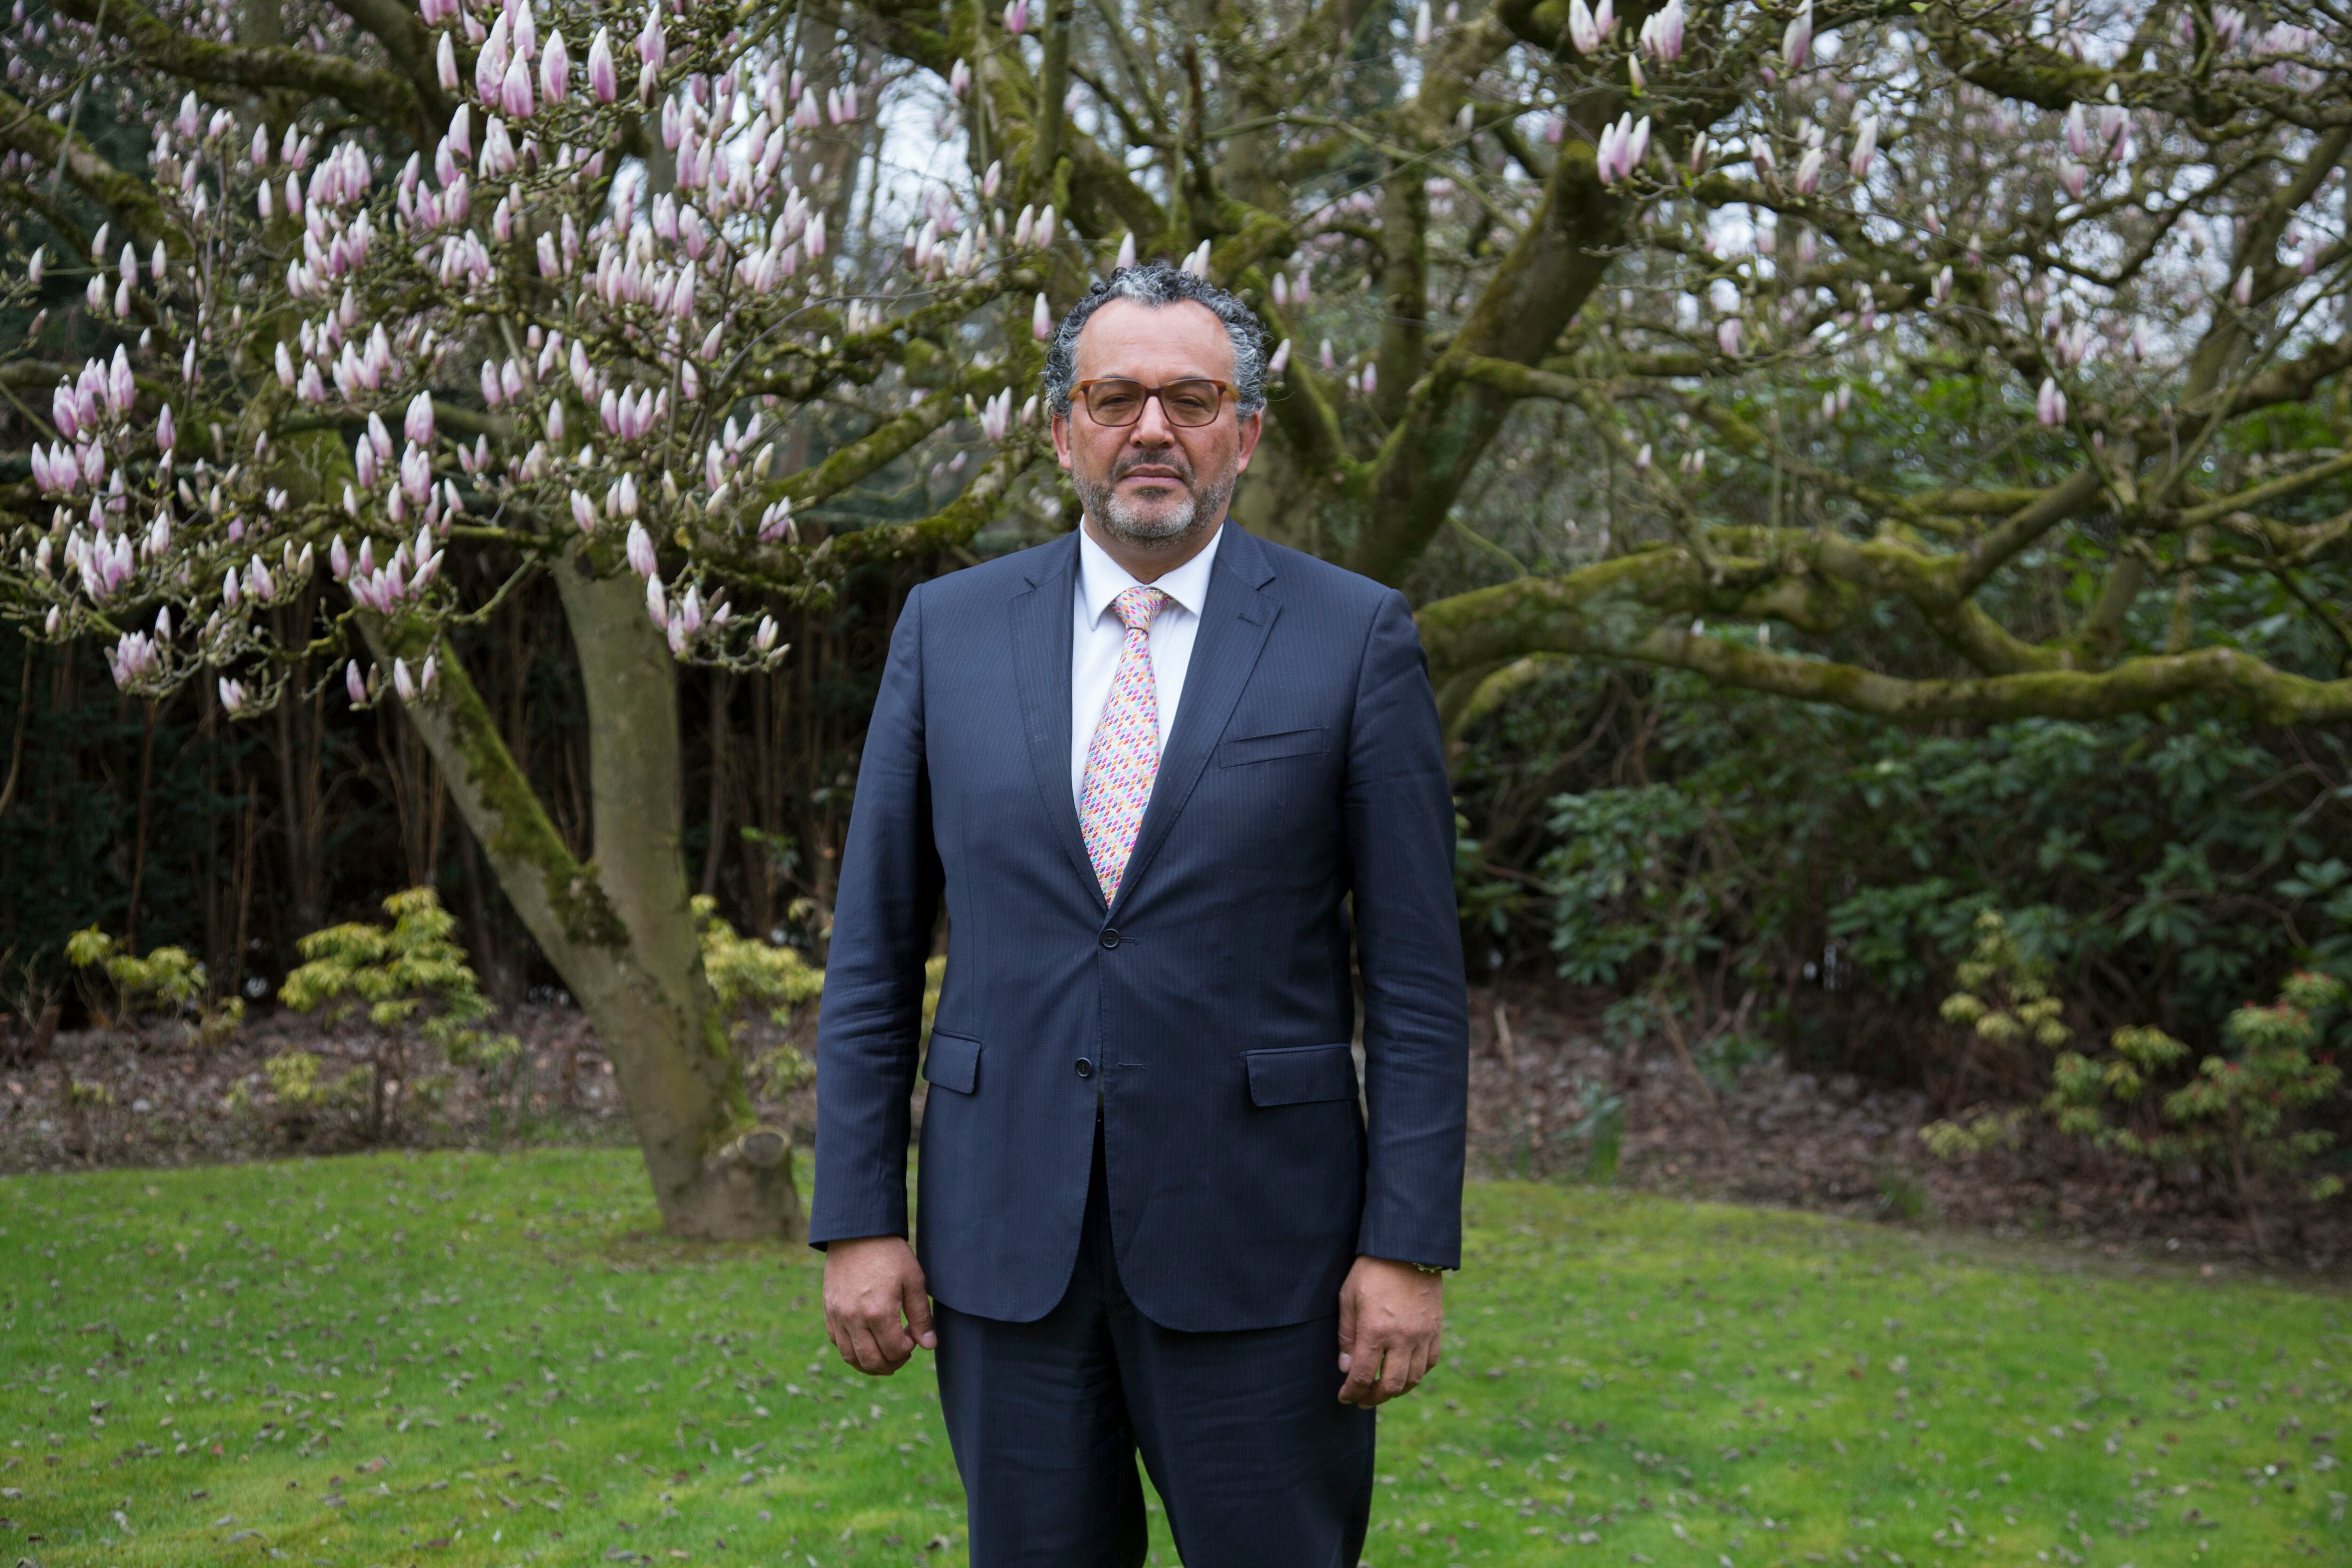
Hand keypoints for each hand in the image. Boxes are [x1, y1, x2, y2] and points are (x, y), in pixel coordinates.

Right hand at [823, 1235, 936, 1374]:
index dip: (908, 1350)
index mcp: (878, 1312)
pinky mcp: (828, 1310)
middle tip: (902, 1353)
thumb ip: (921, 1316)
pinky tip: (865, 1342)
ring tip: (884, 1356)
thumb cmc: (889, 1253)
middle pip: (871, 1361)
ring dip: (869, 1364)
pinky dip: (852, 1350)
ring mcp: (838, 1316)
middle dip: (891, 1364)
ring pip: (850, 1357)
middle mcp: (854, 1319)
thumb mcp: (913, 1280)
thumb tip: (929, 1345)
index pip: (894, 1351)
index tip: (913, 1338)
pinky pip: (837, 1342)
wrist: (857, 1231)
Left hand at [1336, 1255, 1443, 1406]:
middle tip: (1362, 1400)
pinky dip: (1416, 1374)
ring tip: (1382, 1390)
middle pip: (1391, 1385)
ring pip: (1413, 1378)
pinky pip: (1429, 1362)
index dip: (1352, 1392)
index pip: (1363, 1375)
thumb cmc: (1372, 1269)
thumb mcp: (1349, 1297)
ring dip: (1396, 1390)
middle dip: (1374, 1398)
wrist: (1407, 1248)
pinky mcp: (1435, 1329)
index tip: (1344, 1398)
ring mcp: (1423, 1334)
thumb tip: (1346, 1368)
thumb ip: (1347, 1336)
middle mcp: (1402, 1337)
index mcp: (1376, 1330)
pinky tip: (1404, 1373)